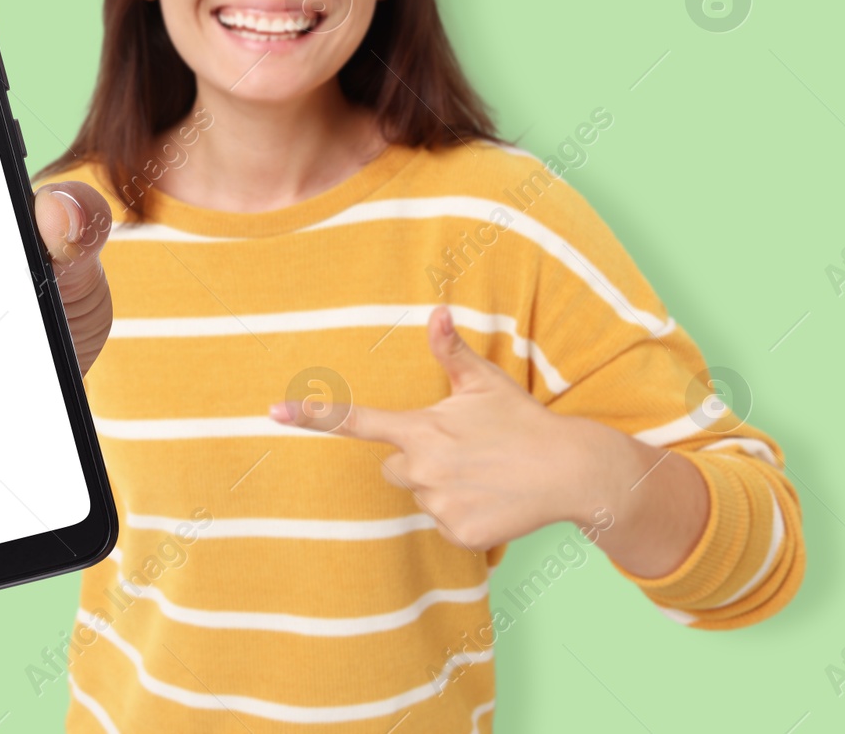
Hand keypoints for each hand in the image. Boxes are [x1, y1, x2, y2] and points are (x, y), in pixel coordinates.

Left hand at [270, 305, 594, 550]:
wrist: (571, 471)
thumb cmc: (522, 421)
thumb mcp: (484, 382)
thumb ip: (450, 351)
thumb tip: (436, 310)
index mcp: (422, 429)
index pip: (356, 421)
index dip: (313, 415)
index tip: (273, 411)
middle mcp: (423, 468)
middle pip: (392, 468)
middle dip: (418, 459)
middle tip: (462, 451)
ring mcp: (440, 503)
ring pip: (420, 495)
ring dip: (442, 486)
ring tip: (483, 473)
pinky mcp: (458, 534)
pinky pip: (444, 522)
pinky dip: (463, 513)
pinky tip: (492, 498)